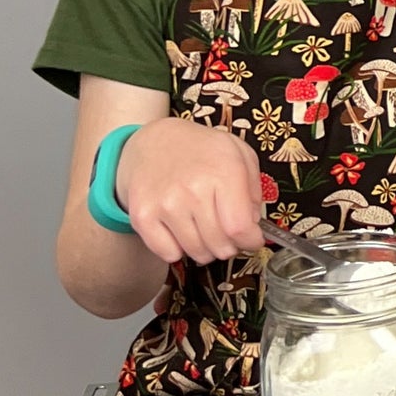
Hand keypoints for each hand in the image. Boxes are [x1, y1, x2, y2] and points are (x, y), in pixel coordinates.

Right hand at [114, 120, 263, 265]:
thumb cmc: (201, 149)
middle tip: (228, 235)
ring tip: (205, 229)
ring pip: (196, 252)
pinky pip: (168, 254)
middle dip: (230, 246)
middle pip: (219, 245)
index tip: (252, 239)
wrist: (154, 140)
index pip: (240, 227)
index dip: (250, 240)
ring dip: (206, 249)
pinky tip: (182, 230)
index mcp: (223, 172)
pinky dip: (179, 249)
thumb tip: (252, 224)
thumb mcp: (239, 154)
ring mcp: (165, 204)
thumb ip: (253, 190)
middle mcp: (193, 189)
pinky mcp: (142, 216)